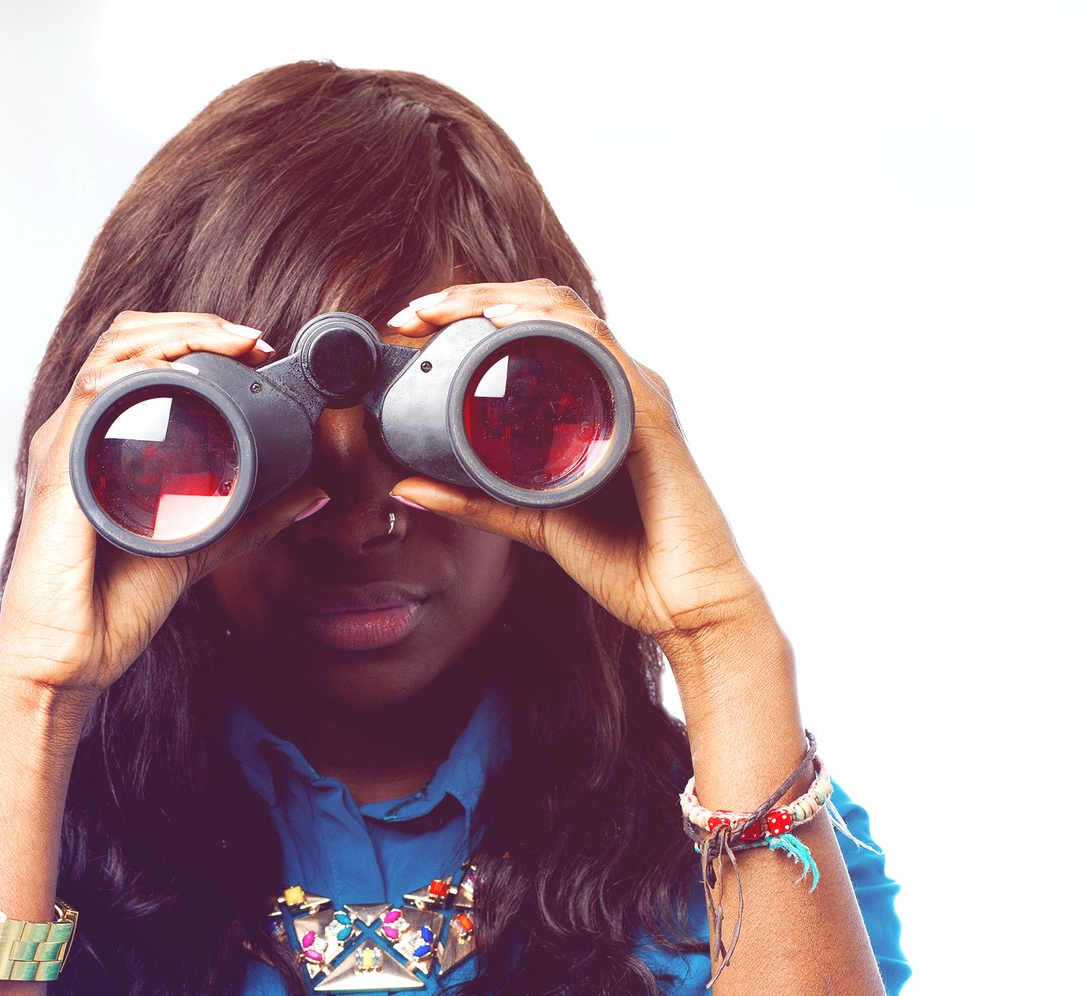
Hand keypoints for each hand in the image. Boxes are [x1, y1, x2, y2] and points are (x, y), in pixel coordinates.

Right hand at [0, 311, 332, 726]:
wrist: (67, 660)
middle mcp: (79, 434)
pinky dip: (142, 366)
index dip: (200, 338)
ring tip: (232, 342)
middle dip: (195, 324)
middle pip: (128, 338)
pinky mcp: (59, 467)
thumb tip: (308, 493)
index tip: (258, 351)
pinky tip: (183, 367)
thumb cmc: (109, 610)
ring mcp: (65, 446)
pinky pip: (96, 392)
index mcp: (104, 444)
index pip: (144, 358)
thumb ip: (248, 519)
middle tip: (253, 341)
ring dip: (178, 332)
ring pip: (114, 351)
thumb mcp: (198, 549)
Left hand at [382, 281, 772, 655]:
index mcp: (591, 401)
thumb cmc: (626, 561)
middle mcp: (613, 385)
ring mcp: (633, 393)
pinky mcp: (647, 413)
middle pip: (542, 308)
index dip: (470, 315)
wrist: (685, 602)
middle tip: (414, 312)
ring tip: (444, 306)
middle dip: (471, 298)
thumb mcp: (531, 521)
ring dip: (497, 300)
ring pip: (565, 314)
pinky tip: (504, 321)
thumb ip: (473, 500)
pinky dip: (549, 326)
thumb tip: (406, 486)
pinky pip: (597, 349)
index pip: (531, 330)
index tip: (411, 326)